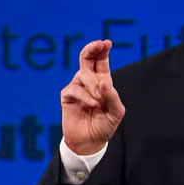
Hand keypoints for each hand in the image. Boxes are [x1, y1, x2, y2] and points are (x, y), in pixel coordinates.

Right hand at [60, 40, 125, 154]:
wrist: (90, 141)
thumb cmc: (105, 125)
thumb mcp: (116, 112)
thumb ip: (112, 96)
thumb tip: (104, 81)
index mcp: (102, 81)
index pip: (101, 61)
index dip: (102, 50)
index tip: (106, 43)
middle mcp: (89, 81)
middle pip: (86, 58)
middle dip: (92, 48)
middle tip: (99, 44)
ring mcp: (77, 87)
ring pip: (83, 75)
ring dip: (94, 86)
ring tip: (99, 102)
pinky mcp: (67, 96)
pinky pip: (75, 89)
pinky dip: (85, 96)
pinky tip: (93, 104)